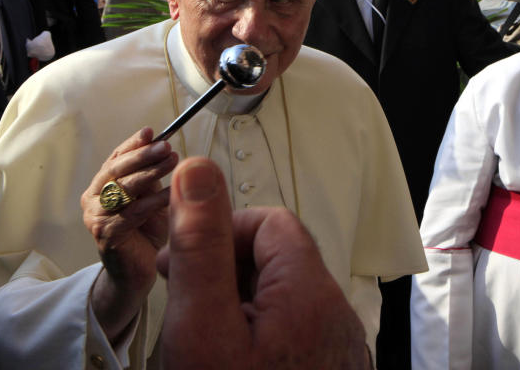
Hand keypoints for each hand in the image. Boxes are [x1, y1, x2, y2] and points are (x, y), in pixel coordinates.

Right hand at [81, 127, 177, 341]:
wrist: (137, 272)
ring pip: (123, 189)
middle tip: (166, 146)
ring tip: (173, 161)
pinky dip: (153, 201)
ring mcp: (97, 218)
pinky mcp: (107, 236)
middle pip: (116, 170)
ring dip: (150, 173)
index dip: (132, 144)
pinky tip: (171, 193)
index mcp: (101, 186)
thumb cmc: (145, 232)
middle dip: (143, 155)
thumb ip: (151, 175)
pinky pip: (133, 213)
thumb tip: (163, 145)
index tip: (151, 131)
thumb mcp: (149, 196)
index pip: (115, 158)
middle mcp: (93, 199)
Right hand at [158, 157, 369, 369]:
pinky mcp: (329, 367)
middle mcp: (336, 314)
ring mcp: (337, 346)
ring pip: (282, 300)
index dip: (219, 234)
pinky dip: (259, 335)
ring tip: (203, 343)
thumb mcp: (202, 327)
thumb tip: (197, 170)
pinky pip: (293, 333)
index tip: (183, 266)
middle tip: (185, 310)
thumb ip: (201, 248)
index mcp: (311, 291)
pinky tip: (230, 358)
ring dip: (239, 307)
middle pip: (276, 260)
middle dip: (226, 273)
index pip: (269, 222)